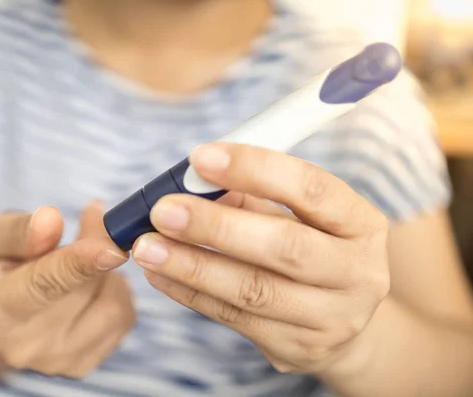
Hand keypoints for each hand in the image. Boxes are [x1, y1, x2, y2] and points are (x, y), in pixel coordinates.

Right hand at [0, 202, 134, 377]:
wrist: (1, 316)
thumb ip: (20, 229)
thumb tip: (50, 219)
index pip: (43, 285)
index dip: (79, 264)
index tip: (112, 248)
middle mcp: (23, 346)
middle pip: (84, 289)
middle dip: (97, 248)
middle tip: (94, 220)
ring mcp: (57, 362)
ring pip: (112, 305)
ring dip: (108, 273)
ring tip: (84, 262)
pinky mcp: (85, 364)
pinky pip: (123, 318)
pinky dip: (116, 293)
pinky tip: (93, 286)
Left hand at [132, 143, 389, 373]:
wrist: (343, 318)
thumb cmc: (312, 247)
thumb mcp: (297, 215)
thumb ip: (252, 196)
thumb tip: (191, 181)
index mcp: (362, 224)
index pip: (312, 189)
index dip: (255, 169)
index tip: (200, 158)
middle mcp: (358, 273)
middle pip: (284, 247)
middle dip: (215, 226)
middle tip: (162, 210)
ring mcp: (332, 318)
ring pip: (252, 290)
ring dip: (191, 265)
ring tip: (146, 245)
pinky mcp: (298, 348)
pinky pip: (233, 319)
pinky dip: (190, 293)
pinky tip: (159, 273)